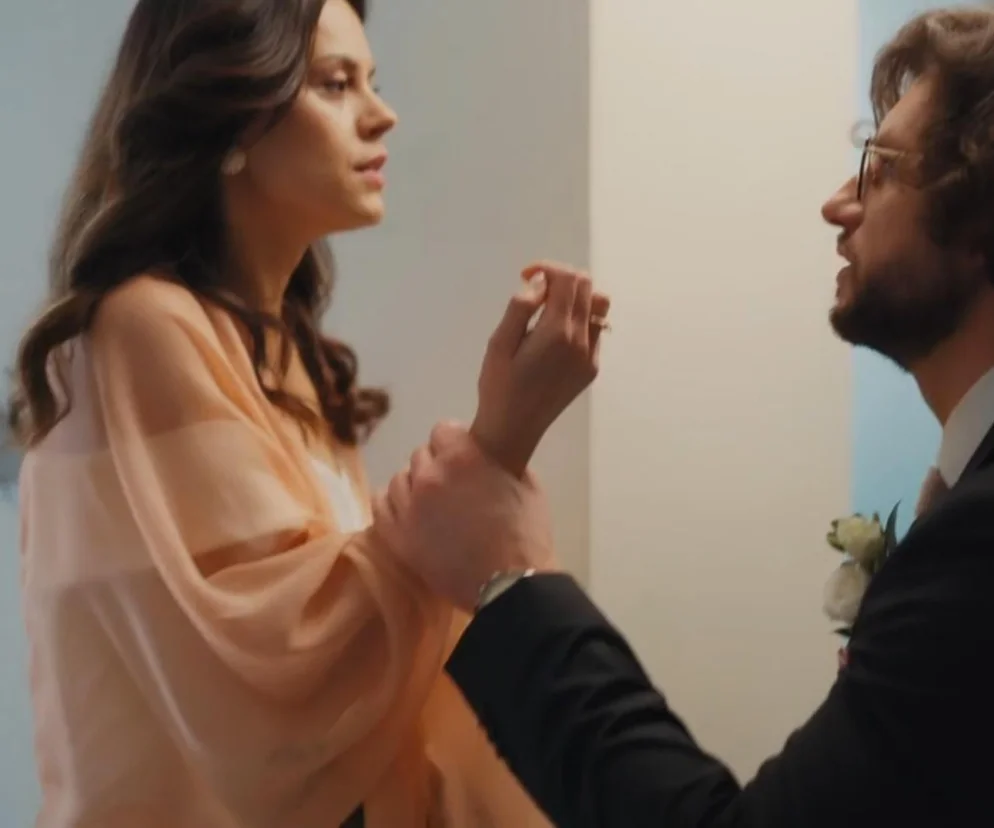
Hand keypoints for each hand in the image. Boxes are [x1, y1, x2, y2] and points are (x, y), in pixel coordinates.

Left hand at [374, 422, 555, 611]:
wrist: (509, 585)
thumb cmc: (525, 533)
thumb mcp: (526, 483)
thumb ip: (499, 459)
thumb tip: (485, 452)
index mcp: (462, 457)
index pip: (443, 430)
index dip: (457, 443)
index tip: (467, 457)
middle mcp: (429, 475)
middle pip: (421, 455)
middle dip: (438, 466)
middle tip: (456, 486)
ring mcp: (409, 507)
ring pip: (400, 479)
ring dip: (416, 485)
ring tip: (434, 504)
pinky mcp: (397, 535)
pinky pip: (381, 504)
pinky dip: (394, 504)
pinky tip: (410, 511)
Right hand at [472, 262, 609, 476]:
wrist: (513, 430)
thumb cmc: (498, 386)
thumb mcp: (498, 343)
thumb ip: (520, 307)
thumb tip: (539, 283)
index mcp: (557, 332)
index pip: (568, 280)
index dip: (547, 268)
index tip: (526, 276)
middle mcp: (582, 341)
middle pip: (587, 288)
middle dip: (561, 279)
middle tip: (534, 290)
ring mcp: (591, 356)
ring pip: (599, 307)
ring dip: (575, 298)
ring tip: (547, 309)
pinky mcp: (591, 369)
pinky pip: (595, 330)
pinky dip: (579, 320)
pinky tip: (554, 335)